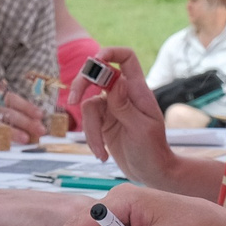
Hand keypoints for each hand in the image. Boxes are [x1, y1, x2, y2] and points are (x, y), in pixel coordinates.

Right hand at [0, 88, 43, 151]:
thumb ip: (3, 108)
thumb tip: (32, 118)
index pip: (9, 98)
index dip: (26, 106)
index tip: (40, 114)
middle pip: (5, 112)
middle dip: (25, 121)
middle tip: (40, 129)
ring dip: (12, 132)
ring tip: (26, 139)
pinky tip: (7, 148)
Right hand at [65, 46, 174, 182]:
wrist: (152, 172)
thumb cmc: (152, 150)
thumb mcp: (140, 128)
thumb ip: (124, 104)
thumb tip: (116, 79)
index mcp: (137, 90)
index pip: (126, 58)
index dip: (110, 53)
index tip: (95, 61)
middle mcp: (123, 94)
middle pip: (97, 75)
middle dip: (81, 85)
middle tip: (72, 100)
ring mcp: (112, 108)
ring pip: (88, 105)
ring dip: (90, 130)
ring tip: (101, 152)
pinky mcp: (104, 122)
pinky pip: (89, 122)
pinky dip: (92, 139)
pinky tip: (102, 155)